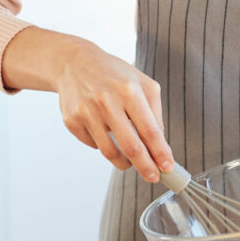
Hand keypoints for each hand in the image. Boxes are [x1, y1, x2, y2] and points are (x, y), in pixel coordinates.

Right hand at [54, 43, 174, 181]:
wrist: (74, 63)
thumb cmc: (114, 74)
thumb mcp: (142, 83)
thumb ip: (154, 112)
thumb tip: (160, 145)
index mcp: (130, 90)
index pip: (150, 130)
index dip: (160, 153)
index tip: (168, 167)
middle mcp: (107, 101)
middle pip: (131, 146)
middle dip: (145, 166)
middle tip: (153, 177)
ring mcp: (87, 112)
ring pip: (110, 152)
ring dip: (124, 162)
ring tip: (131, 161)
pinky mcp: (72, 121)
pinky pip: (93, 145)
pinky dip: (104, 145)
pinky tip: (105, 132)